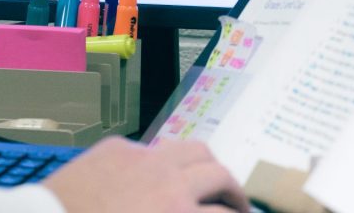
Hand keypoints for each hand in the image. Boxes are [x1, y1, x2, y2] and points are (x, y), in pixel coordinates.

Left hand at [43, 137, 249, 212]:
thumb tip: (197, 212)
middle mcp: (169, 182)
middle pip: (219, 176)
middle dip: (234, 193)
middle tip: (236, 206)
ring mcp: (143, 159)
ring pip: (193, 149)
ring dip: (207, 167)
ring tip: (208, 182)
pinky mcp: (116, 147)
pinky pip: (152, 147)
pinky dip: (163, 161)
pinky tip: (155, 175)